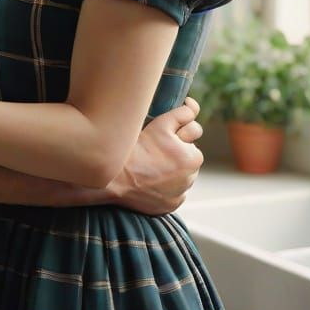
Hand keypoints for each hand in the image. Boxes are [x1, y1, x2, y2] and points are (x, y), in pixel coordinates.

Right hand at [105, 97, 203, 215]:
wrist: (115, 181)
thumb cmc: (136, 150)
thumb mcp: (159, 126)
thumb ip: (181, 114)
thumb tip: (193, 105)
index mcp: (192, 156)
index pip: (194, 133)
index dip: (178, 130)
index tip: (165, 133)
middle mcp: (190, 177)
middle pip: (189, 154)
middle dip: (178, 149)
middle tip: (155, 149)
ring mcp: (181, 192)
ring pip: (183, 173)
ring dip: (174, 168)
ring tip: (151, 165)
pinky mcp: (173, 204)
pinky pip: (175, 190)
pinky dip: (167, 186)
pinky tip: (150, 179)